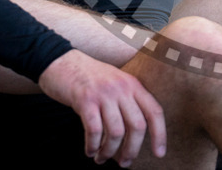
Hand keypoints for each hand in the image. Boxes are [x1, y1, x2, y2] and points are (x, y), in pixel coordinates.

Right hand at [38, 49, 165, 165]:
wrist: (61, 61)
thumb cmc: (89, 77)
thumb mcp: (115, 82)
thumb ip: (127, 101)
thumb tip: (134, 134)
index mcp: (133, 84)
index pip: (155, 111)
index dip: (160, 134)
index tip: (159, 153)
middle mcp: (122, 88)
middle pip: (137, 126)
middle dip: (132, 150)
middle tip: (125, 163)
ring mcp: (103, 93)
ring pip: (116, 132)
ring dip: (109, 151)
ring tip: (101, 158)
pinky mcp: (85, 100)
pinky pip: (94, 130)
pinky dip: (93, 145)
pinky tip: (90, 150)